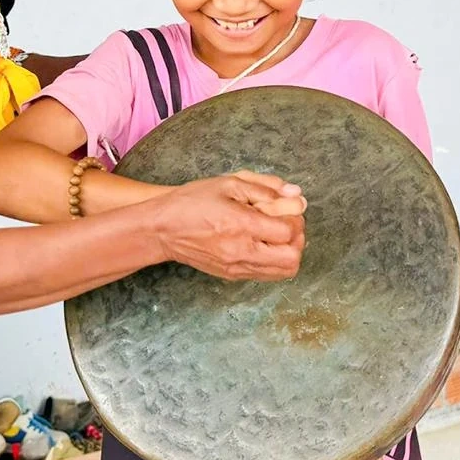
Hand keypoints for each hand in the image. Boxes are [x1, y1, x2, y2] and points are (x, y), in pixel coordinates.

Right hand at [150, 172, 305, 280]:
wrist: (162, 230)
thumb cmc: (192, 202)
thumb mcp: (228, 184)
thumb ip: (265, 188)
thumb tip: (296, 194)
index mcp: (240, 225)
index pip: (288, 231)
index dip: (294, 218)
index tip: (286, 209)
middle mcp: (241, 251)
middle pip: (292, 257)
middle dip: (297, 239)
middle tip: (286, 224)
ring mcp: (237, 267)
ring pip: (284, 271)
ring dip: (289, 252)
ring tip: (277, 234)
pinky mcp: (232, 275)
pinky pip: (268, 275)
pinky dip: (276, 261)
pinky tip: (265, 244)